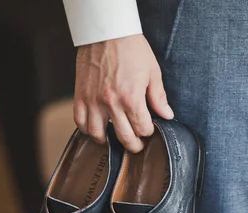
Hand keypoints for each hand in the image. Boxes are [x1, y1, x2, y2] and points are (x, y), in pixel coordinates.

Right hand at [73, 35, 173, 151]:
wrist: (107, 31)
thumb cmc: (132, 49)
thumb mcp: (152, 72)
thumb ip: (158, 97)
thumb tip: (167, 115)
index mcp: (131, 98)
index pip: (142, 129)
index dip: (148, 132)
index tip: (148, 128)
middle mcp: (111, 103)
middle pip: (124, 137)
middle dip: (134, 144)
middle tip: (137, 144)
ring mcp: (93, 100)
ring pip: (98, 134)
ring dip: (108, 140)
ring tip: (114, 137)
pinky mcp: (80, 95)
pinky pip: (80, 121)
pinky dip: (87, 129)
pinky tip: (96, 128)